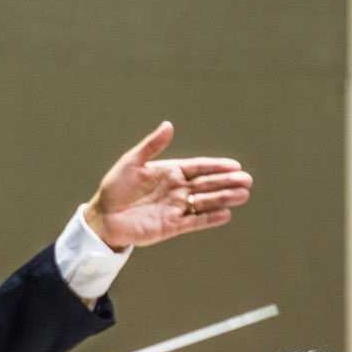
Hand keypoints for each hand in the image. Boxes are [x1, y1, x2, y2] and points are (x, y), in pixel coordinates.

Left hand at [82, 121, 252, 249]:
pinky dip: (209, 218)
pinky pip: (194, 221)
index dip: (216, 166)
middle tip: (247, 180)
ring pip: (205, 202)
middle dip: (227, 182)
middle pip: (207, 184)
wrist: (103, 217)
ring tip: (243, 195)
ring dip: (224, 198)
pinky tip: (225, 214)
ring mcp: (176, 208)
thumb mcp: (131, 163)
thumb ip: (151, 146)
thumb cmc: (115, 188)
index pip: (198, 167)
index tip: (234, 165)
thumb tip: (168, 125)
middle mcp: (177, 190)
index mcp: (170, 172)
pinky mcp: (171, 226)